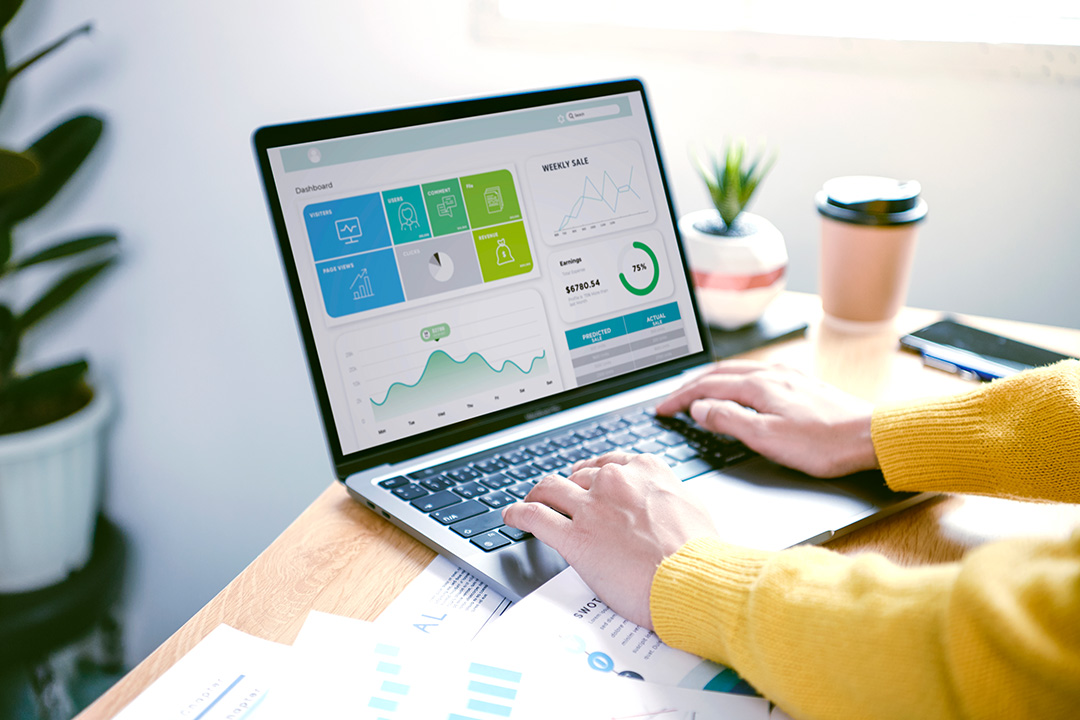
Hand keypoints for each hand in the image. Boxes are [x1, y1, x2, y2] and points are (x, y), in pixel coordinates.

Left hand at [502, 452, 716, 628]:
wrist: (694, 581)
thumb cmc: (700, 554)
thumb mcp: (692, 507)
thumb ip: (668, 496)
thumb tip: (662, 502)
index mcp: (645, 470)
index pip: (609, 464)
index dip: (594, 474)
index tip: (588, 481)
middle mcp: (615, 482)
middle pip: (579, 476)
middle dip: (570, 488)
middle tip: (565, 500)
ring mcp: (591, 508)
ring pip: (550, 488)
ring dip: (537, 494)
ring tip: (531, 500)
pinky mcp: (574, 537)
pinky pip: (534, 516)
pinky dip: (518, 514)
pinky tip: (512, 517)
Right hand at [655, 360, 876, 477]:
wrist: (871, 437)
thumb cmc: (824, 443)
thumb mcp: (766, 438)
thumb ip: (728, 420)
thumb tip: (700, 408)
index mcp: (759, 385)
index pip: (706, 386)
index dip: (680, 398)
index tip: (662, 409)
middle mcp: (772, 374)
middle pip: (719, 373)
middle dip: (691, 386)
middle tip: (672, 400)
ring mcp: (788, 377)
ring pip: (738, 371)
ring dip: (712, 380)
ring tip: (698, 392)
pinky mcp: (802, 384)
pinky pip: (757, 375)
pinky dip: (736, 381)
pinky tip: (741, 390)